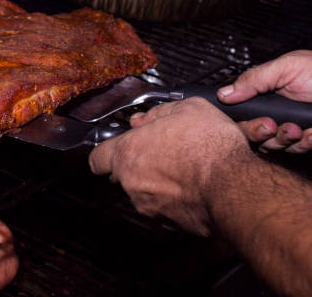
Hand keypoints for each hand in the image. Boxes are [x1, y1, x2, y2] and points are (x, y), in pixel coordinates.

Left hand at [88, 97, 252, 236]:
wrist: (235, 187)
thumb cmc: (210, 148)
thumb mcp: (187, 109)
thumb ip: (157, 113)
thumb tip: (146, 118)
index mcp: (128, 153)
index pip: (97, 158)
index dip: (107, 152)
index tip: (117, 148)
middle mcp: (132, 182)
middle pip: (122, 174)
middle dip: (137, 164)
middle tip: (161, 151)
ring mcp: (148, 205)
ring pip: (143, 191)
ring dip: (157, 181)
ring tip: (184, 167)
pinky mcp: (168, 223)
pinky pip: (163, 207)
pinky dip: (173, 198)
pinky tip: (193, 185)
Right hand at [217, 50, 311, 152]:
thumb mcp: (287, 67)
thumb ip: (253, 79)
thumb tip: (224, 93)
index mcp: (268, 95)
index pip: (242, 115)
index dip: (242, 122)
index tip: (248, 120)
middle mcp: (278, 113)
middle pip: (254, 135)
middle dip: (261, 132)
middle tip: (271, 125)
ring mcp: (295, 129)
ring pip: (274, 146)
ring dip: (284, 139)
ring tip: (296, 129)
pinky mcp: (309, 140)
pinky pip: (299, 150)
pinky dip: (305, 142)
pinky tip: (311, 132)